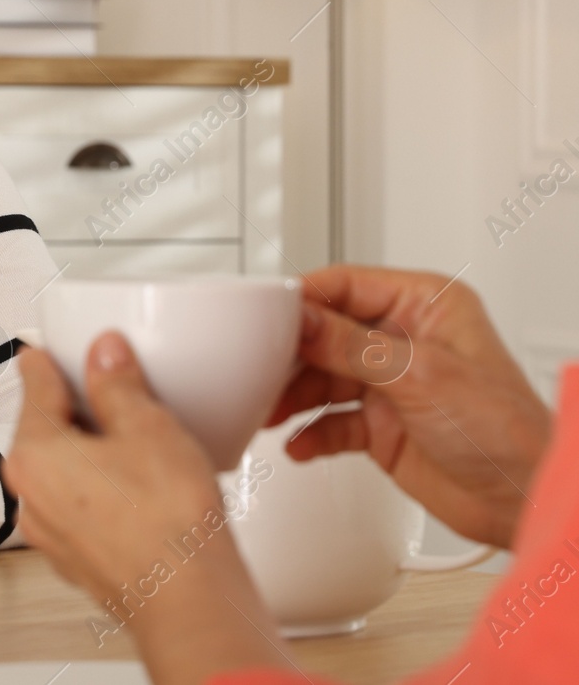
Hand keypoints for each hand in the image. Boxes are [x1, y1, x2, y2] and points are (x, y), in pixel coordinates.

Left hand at [3, 337, 290, 684]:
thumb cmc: (167, 525)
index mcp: (33, 455)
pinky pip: (81, 506)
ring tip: (134, 440)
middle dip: (74, 407)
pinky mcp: (79, 559)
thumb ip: (119, 384)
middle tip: (106, 387)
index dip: (45, 359)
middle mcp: (30, 497)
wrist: (191, 602)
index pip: (33, 385)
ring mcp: (52, 534)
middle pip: (43, 430)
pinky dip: (101, 489)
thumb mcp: (148, 428)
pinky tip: (140, 486)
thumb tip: (106, 356)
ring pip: (63, 472)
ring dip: (90, 451)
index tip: (43, 349)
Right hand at [271, 264, 551, 548]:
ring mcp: (392, 384)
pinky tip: (300, 442)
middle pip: (326, 333)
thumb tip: (301, 320)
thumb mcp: (421, 375)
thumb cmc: (507, 429)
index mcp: (425, 305)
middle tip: (259, 368)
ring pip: (323, 378)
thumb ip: (351, 347)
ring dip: (295, 396)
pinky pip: (332, 421)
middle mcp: (405, 340)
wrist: (525, 498)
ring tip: (271, 412)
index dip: (304, 300)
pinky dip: (312, 432)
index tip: (265, 315)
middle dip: (292, 354)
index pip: (346, 285)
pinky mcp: (382, 426)